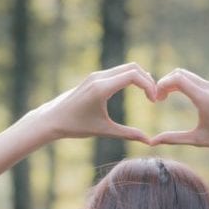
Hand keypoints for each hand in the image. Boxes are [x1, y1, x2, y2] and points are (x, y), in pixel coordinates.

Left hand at [30, 62, 155, 143]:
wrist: (53, 119)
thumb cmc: (76, 126)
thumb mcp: (104, 131)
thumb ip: (127, 134)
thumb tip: (148, 141)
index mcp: (102, 88)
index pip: (134, 76)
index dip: (149, 86)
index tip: (154, 101)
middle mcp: (99, 77)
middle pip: (133, 67)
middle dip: (148, 80)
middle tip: (155, 97)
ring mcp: (96, 75)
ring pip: (126, 68)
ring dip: (140, 77)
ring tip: (149, 94)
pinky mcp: (94, 77)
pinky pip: (118, 71)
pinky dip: (131, 77)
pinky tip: (137, 90)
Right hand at [149, 68, 208, 158]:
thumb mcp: (198, 140)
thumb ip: (173, 139)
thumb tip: (152, 142)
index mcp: (204, 98)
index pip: (177, 79)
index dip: (162, 85)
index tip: (156, 99)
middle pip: (180, 73)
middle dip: (165, 82)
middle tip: (158, 98)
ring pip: (188, 75)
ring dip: (174, 82)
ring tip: (165, 98)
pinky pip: (196, 80)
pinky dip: (183, 84)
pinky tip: (178, 97)